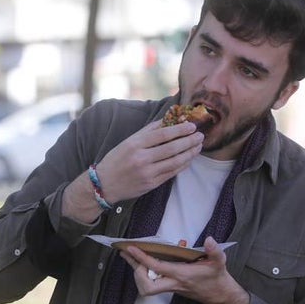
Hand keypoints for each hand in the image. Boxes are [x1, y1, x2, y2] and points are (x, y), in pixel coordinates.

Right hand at [63, 120, 201, 221]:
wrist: (104, 184)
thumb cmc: (117, 159)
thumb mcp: (129, 141)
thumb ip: (148, 130)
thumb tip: (169, 119)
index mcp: (135, 144)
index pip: (163, 134)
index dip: (180, 129)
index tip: (192, 126)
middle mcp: (141, 158)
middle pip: (172, 148)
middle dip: (189, 141)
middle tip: (200, 135)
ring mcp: (147, 173)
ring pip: (175, 161)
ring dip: (189, 153)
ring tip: (198, 146)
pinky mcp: (151, 184)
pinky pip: (172, 173)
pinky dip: (183, 165)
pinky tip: (189, 158)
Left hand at [119, 236, 249, 303]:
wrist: (219, 295)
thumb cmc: (216, 277)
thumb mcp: (219, 261)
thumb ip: (214, 250)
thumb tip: (209, 240)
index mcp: (182, 275)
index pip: (157, 267)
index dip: (142, 258)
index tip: (131, 248)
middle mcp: (173, 283)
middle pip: (147, 286)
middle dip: (135, 271)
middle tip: (129, 254)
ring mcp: (170, 288)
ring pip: (147, 288)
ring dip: (137, 273)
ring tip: (132, 257)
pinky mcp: (169, 288)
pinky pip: (151, 284)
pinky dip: (144, 274)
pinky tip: (143, 262)